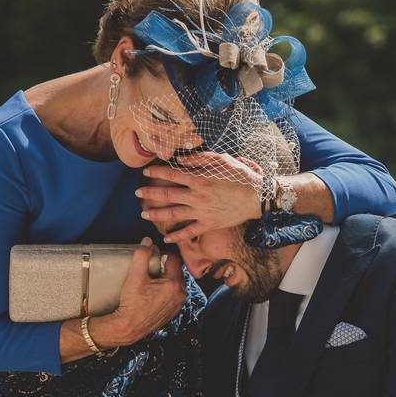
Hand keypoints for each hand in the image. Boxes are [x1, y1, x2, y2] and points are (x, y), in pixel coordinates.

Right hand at [92, 238, 185, 346]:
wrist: (129, 327)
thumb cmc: (132, 303)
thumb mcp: (135, 276)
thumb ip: (142, 256)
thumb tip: (147, 241)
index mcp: (174, 284)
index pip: (174, 260)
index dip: (163, 254)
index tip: (153, 255)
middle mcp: (181, 294)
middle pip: (177, 271)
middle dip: (166, 266)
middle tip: (151, 267)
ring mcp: (178, 304)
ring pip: (176, 283)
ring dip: (167, 278)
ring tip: (152, 279)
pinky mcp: (174, 311)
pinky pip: (174, 295)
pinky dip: (167, 290)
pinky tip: (154, 291)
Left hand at [136, 152, 264, 242]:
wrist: (257, 197)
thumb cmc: (241, 176)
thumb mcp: (222, 159)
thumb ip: (199, 159)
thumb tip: (180, 160)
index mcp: (199, 179)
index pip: (171, 174)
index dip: (156, 172)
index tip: (146, 172)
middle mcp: (197, 196)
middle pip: (167, 195)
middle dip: (150, 193)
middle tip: (138, 192)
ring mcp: (202, 212)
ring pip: (173, 214)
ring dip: (156, 214)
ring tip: (144, 213)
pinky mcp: (209, 224)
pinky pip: (189, 232)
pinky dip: (176, 236)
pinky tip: (166, 237)